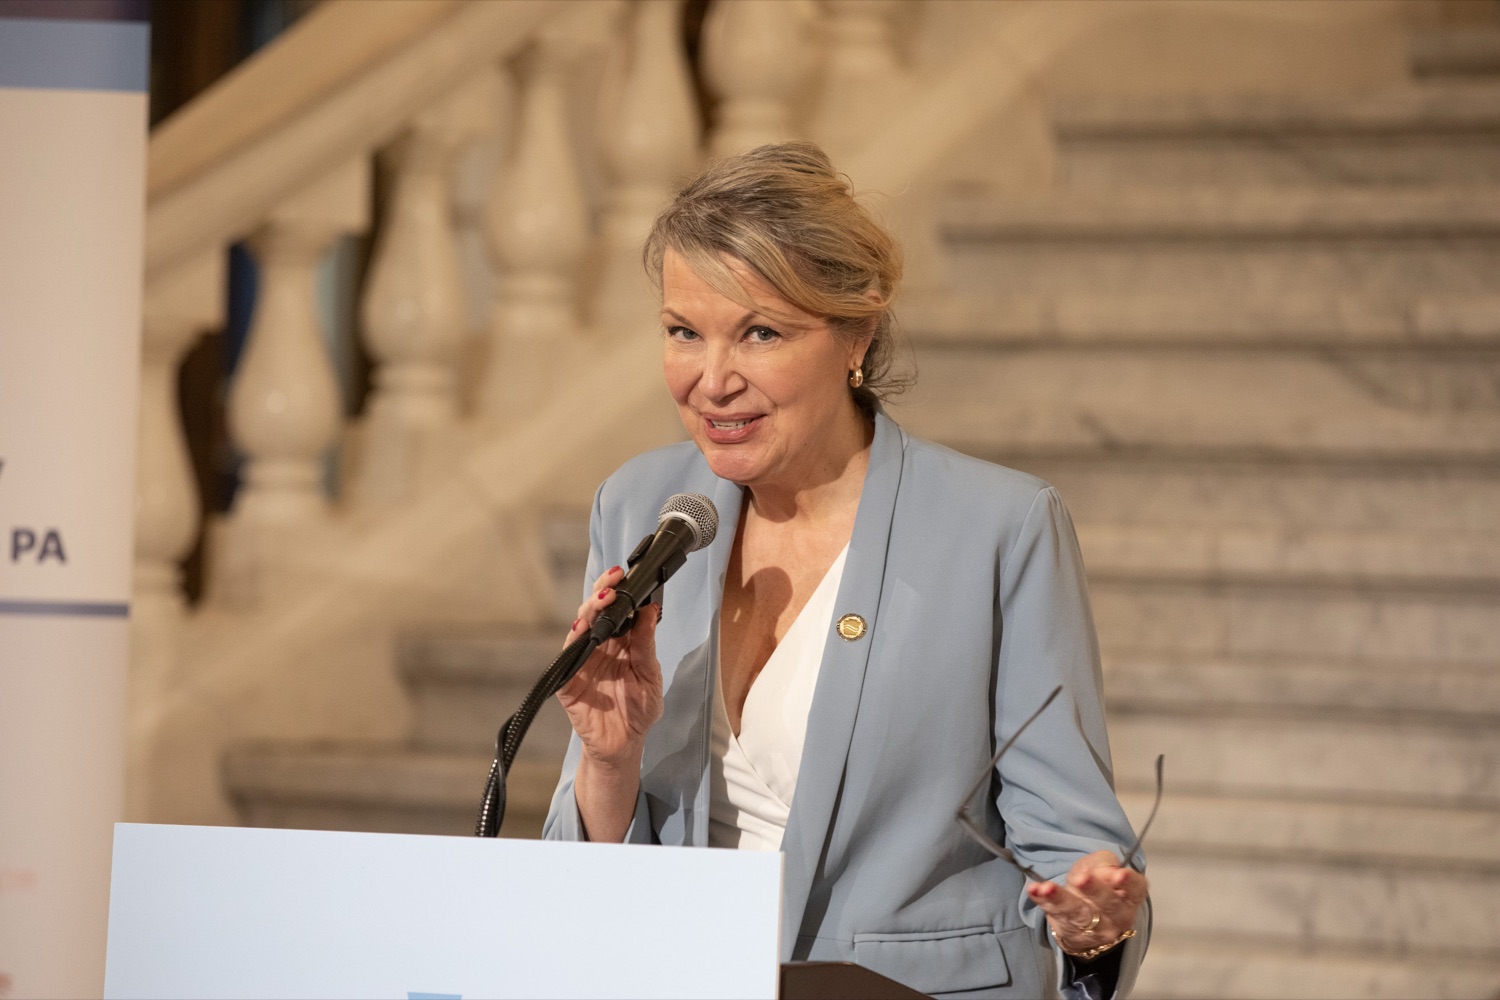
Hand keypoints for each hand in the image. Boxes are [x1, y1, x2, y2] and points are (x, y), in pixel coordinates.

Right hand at [556, 565, 664, 767]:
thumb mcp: (650, 676)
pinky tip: (581, 629)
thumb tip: (650, 611)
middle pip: (595, 611)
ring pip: (580, 627)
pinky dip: (573, 641)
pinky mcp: (568, 680)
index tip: (628, 575)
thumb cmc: (639, 711)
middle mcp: (599, 646)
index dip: (620, 590)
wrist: (624, 745)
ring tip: (601, 599)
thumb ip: (646, 645)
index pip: (617, 609)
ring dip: (589, 611)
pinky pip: (567, 657)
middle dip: (603, 592)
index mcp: (621, 642)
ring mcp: (582, 661)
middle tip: (614, 580)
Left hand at [1027, 851, 1147, 958]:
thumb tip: (1100, 872)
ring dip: (1061, 899)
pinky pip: (1054, 914)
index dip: (1128, 882)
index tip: (1119, 874)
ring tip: (1047, 887)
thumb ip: (1105, 864)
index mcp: (1130, 897)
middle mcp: (1116, 917)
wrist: (1087, 921)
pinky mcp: (1067, 928)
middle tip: (1081, 878)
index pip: (1135, 889)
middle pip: (1107, 903)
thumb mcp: (1104, 867)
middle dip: (1093, 890)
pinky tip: (1033, 890)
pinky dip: (1042, 900)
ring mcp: (1092, 928)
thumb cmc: (1099, 885)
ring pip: (1078, 913)